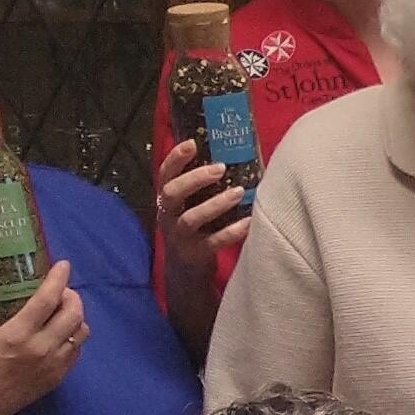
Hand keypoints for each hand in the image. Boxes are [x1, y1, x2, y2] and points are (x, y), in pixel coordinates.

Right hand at [0, 265, 86, 414]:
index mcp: (18, 335)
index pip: (48, 300)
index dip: (58, 279)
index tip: (63, 265)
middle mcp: (42, 349)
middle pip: (74, 314)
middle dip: (72, 297)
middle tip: (61, 290)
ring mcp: (52, 366)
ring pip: (81, 334)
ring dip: (77, 318)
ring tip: (64, 311)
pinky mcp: (56, 379)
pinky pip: (77, 353)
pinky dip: (74, 339)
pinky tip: (62, 334)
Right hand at [149, 135, 249, 271]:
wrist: (186, 271)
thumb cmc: (196, 229)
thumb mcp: (191, 206)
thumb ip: (202, 187)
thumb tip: (231, 158)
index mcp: (167, 200)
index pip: (164, 174)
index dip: (175, 158)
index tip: (192, 143)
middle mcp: (168, 215)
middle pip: (172, 193)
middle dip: (195, 178)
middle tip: (220, 168)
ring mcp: (180, 236)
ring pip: (192, 218)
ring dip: (216, 204)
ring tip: (239, 192)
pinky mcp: (195, 254)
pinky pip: (214, 242)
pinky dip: (232, 231)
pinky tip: (249, 221)